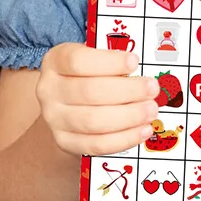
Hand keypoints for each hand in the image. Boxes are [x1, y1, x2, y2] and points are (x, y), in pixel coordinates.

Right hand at [37, 43, 159, 156]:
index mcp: (55, 60)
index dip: (109, 62)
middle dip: (127, 91)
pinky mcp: (64, 142)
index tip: (135, 62)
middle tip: (152, 88)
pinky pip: (95, 144)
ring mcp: (53, 118)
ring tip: (151, 110)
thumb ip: (112, 58)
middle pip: (89, 92)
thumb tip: (140, 64)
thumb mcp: (92, 56)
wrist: (65, 102)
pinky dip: (123, 139)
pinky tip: (143, 130)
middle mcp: (49, 89)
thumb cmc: (87, 72)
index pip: (78, 61)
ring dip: (128, 116)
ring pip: (93, 121)